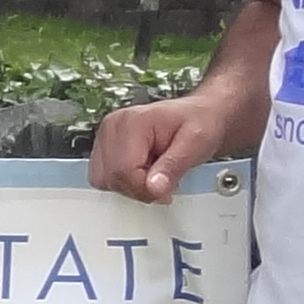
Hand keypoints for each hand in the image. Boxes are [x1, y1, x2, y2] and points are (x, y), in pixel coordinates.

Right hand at [90, 90, 248, 202]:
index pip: (123, 171)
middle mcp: (113, 126)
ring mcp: (106, 136)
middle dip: (138, 188)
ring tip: (154, 173)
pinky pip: (104, 176)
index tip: (166, 189)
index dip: (144, 189)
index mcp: (132, 122)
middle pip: (111, 177)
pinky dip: (124, 181)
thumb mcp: (195, 143)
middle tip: (164, 181)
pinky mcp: (105, 146)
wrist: (200, 114)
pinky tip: (143, 171)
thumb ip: (173, 166)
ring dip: (130, 186)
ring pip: (104, 180)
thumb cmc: (199, 122)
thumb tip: (153, 189)